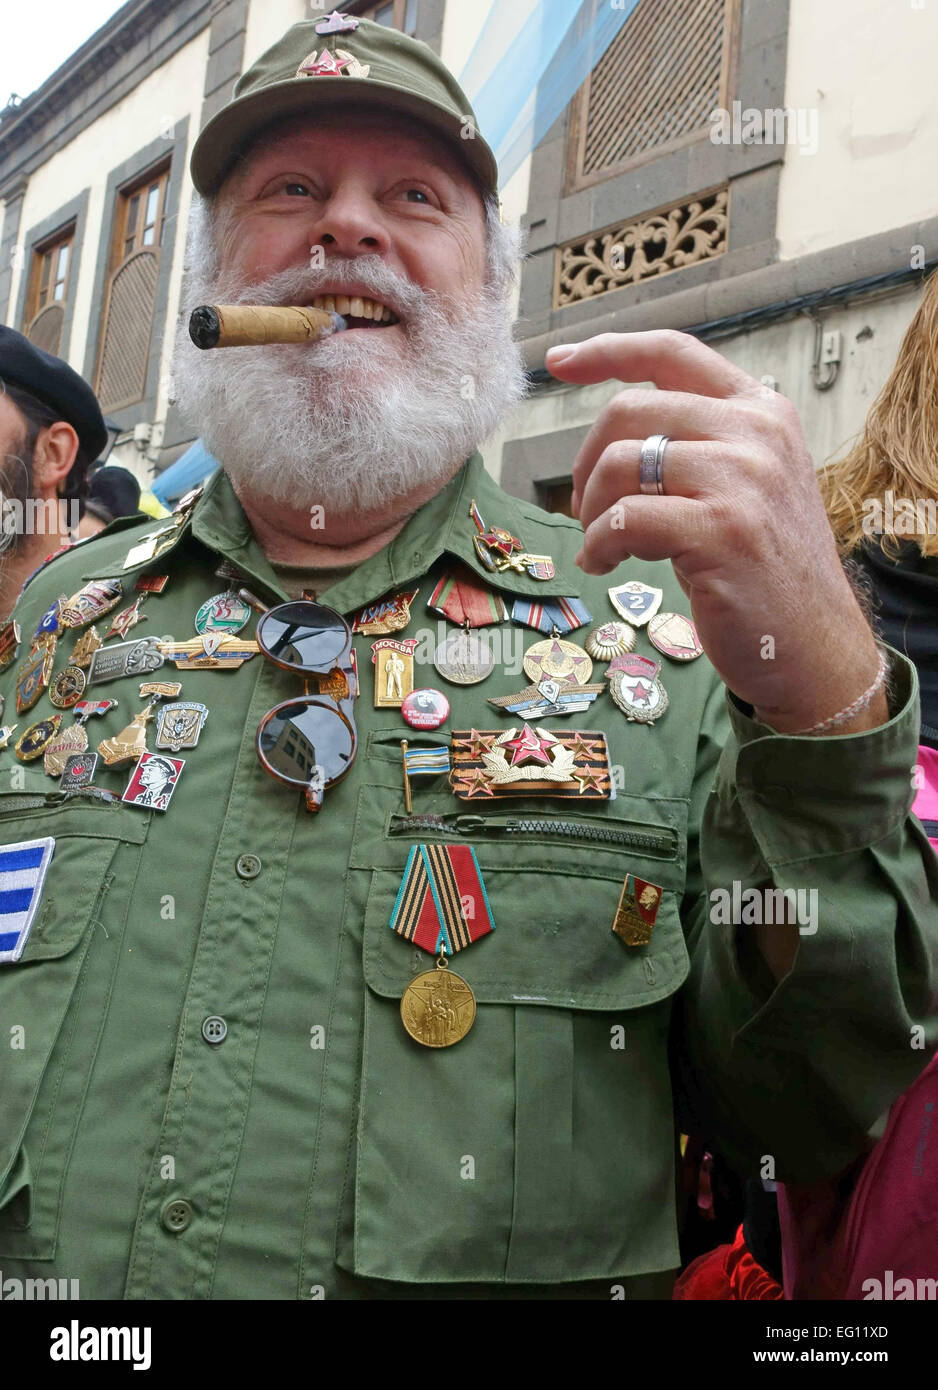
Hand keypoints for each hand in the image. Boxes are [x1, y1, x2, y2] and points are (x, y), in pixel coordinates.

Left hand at [546, 331, 885, 733]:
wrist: (813, 645)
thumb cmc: (764, 571)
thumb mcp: (745, 485)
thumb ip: (698, 446)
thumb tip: (613, 435)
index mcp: (761, 409)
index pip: (673, 352)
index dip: (608, 351)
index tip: (558, 363)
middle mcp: (757, 432)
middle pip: (630, 409)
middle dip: (587, 460)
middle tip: (584, 506)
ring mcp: (743, 479)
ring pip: (620, 462)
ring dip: (591, 508)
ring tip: (601, 542)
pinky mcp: (722, 531)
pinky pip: (624, 520)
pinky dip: (598, 544)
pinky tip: (602, 564)